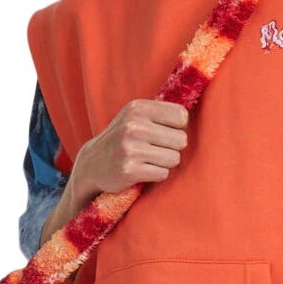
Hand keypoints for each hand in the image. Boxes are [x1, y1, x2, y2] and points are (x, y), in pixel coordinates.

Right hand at [70, 99, 188, 203]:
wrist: (92, 164)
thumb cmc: (122, 138)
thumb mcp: (135, 116)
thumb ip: (160, 112)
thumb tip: (190, 116)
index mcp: (138, 108)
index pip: (181, 116)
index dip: (178, 128)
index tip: (165, 133)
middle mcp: (133, 126)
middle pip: (181, 140)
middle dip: (173, 148)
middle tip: (156, 150)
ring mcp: (130, 149)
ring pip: (174, 159)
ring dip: (165, 163)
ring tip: (149, 160)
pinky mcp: (129, 170)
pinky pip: (162, 174)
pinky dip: (156, 175)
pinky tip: (142, 171)